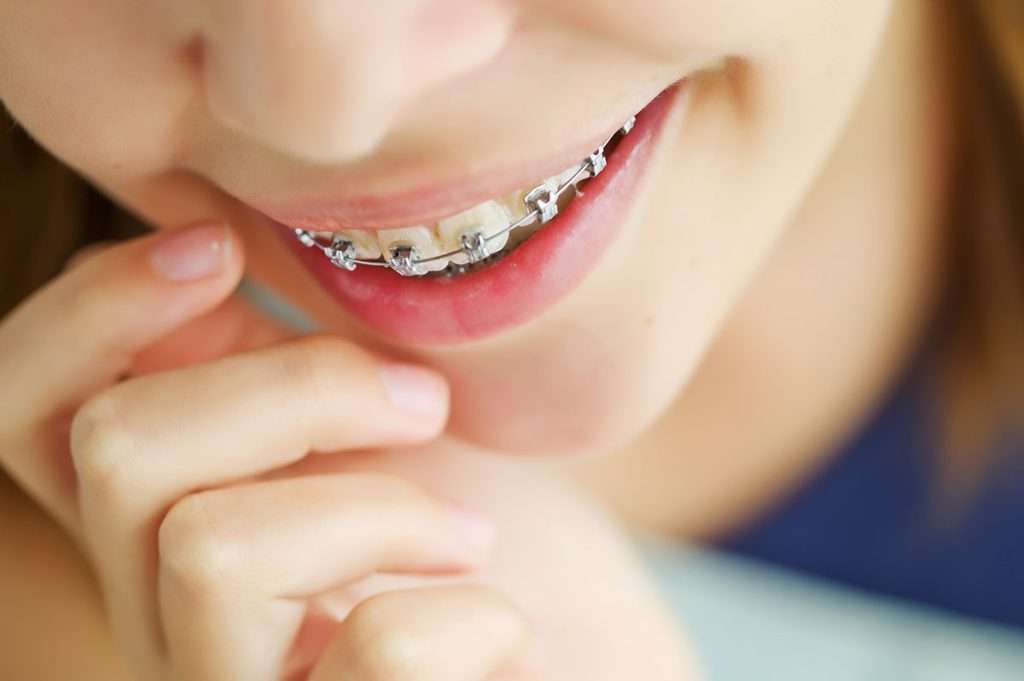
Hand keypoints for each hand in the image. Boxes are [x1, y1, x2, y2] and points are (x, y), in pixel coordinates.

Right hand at [0, 223, 526, 680]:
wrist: (572, 651)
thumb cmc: (475, 532)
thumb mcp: (376, 426)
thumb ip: (271, 366)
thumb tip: (195, 262)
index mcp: (158, 527)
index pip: (26, 414)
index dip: (88, 314)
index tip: (220, 245)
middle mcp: (156, 621)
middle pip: (118, 449)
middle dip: (298, 385)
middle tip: (424, 402)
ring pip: (210, 547)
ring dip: (381, 505)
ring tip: (468, 535)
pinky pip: (378, 651)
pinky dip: (468, 614)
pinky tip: (497, 623)